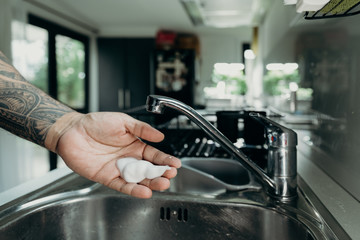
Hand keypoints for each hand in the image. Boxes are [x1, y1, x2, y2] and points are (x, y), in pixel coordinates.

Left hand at [53, 112, 180, 198]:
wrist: (72, 131)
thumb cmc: (95, 123)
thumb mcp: (122, 121)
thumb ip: (142, 129)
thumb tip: (160, 136)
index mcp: (135, 145)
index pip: (154, 155)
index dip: (166, 160)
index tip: (176, 164)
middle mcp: (129, 159)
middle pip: (149, 170)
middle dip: (161, 173)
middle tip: (170, 176)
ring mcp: (119, 169)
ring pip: (139, 180)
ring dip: (152, 183)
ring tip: (163, 185)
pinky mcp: (107, 178)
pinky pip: (123, 186)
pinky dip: (134, 190)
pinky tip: (145, 191)